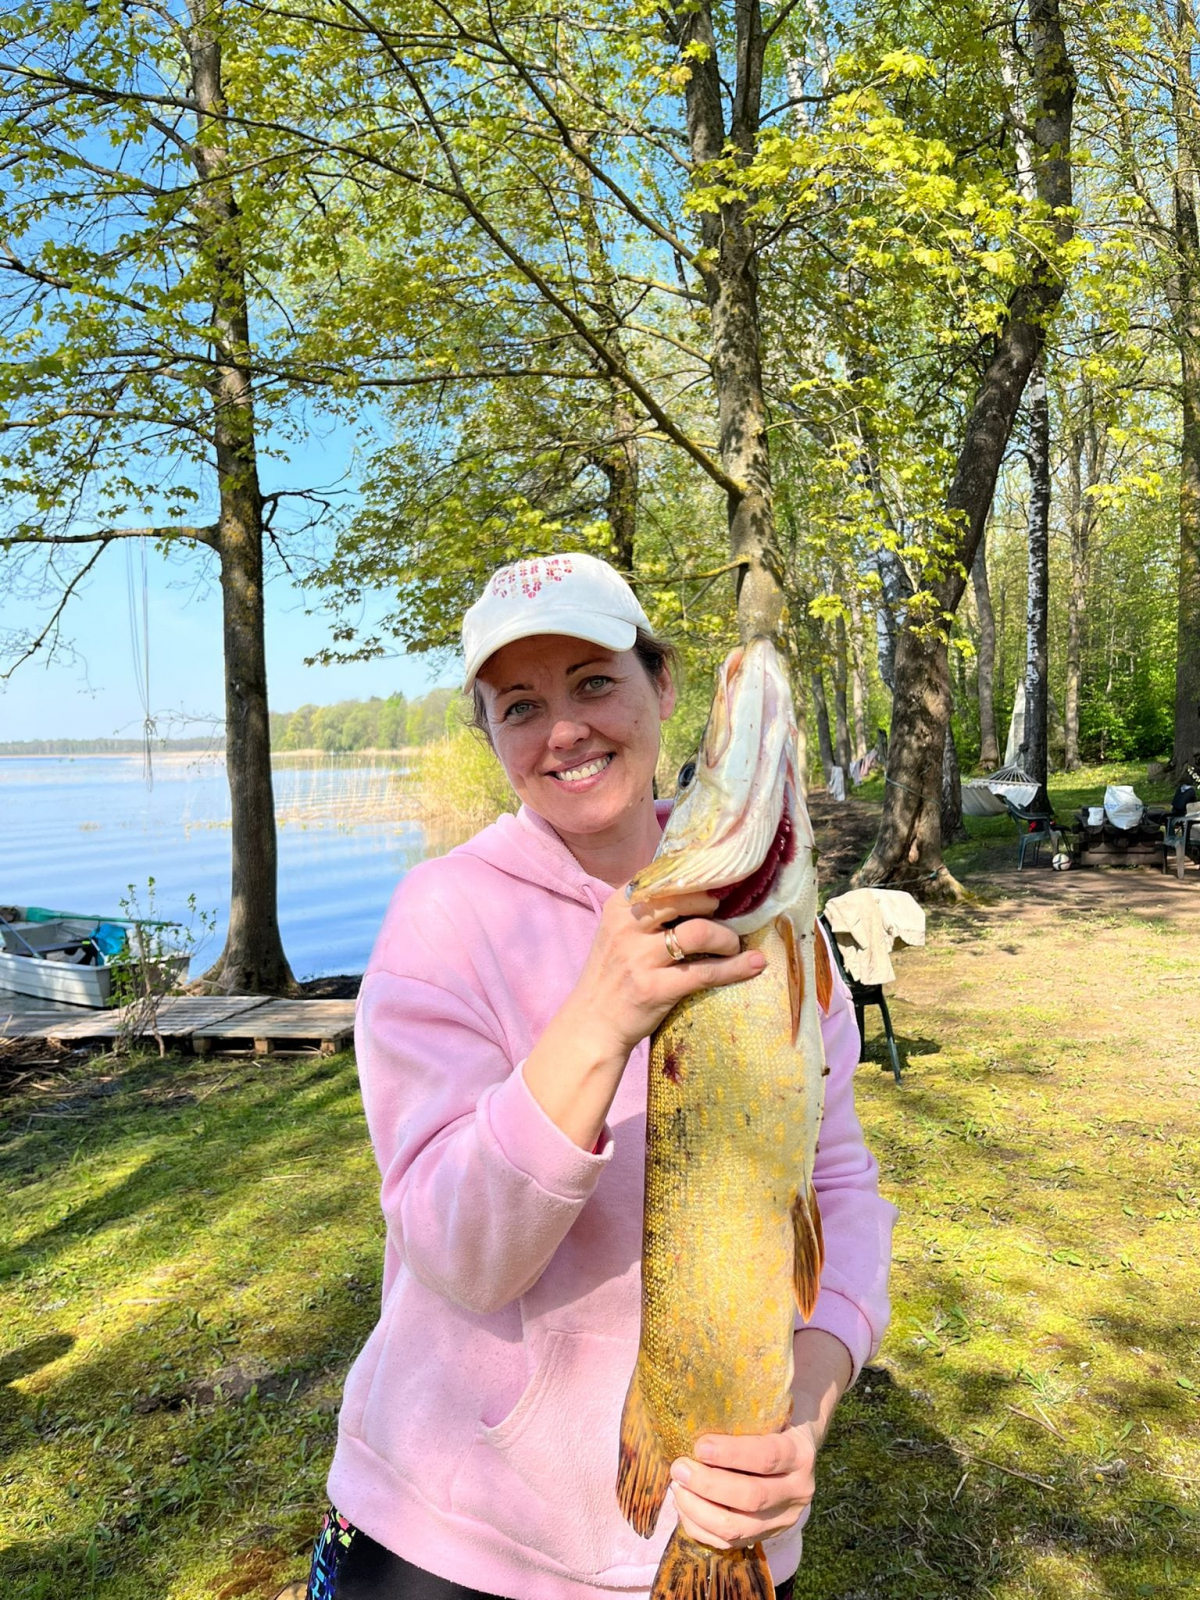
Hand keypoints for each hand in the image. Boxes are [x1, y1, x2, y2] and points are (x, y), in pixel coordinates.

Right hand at [563, 887, 766, 1063]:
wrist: (593, 1022)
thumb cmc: (612, 974)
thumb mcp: (618, 931)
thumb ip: (648, 909)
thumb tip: (699, 889)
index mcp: (618, 906)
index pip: (663, 878)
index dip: (696, 879)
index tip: (717, 883)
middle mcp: (626, 927)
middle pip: (684, 899)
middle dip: (712, 905)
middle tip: (725, 915)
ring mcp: (639, 959)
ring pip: (698, 933)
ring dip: (726, 937)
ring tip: (733, 945)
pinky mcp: (655, 989)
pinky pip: (706, 972)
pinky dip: (736, 968)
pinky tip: (754, 964)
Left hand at [668, 1424, 817, 1549]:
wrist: (799, 1448)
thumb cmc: (776, 1420)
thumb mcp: (772, 1409)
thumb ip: (747, 1409)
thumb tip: (700, 1401)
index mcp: (800, 1454)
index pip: (766, 1457)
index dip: (731, 1454)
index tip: (699, 1446)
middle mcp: (798, 1491)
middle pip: (752, 1497)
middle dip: (708, 1485)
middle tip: (679, 1468)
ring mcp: (784, 1518)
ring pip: (739, 1527)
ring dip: (700, 1510)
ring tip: (677, 1488)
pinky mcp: (767, 1535)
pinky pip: (731, 1542)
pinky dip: (702, 1528)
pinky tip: (684, 1508)